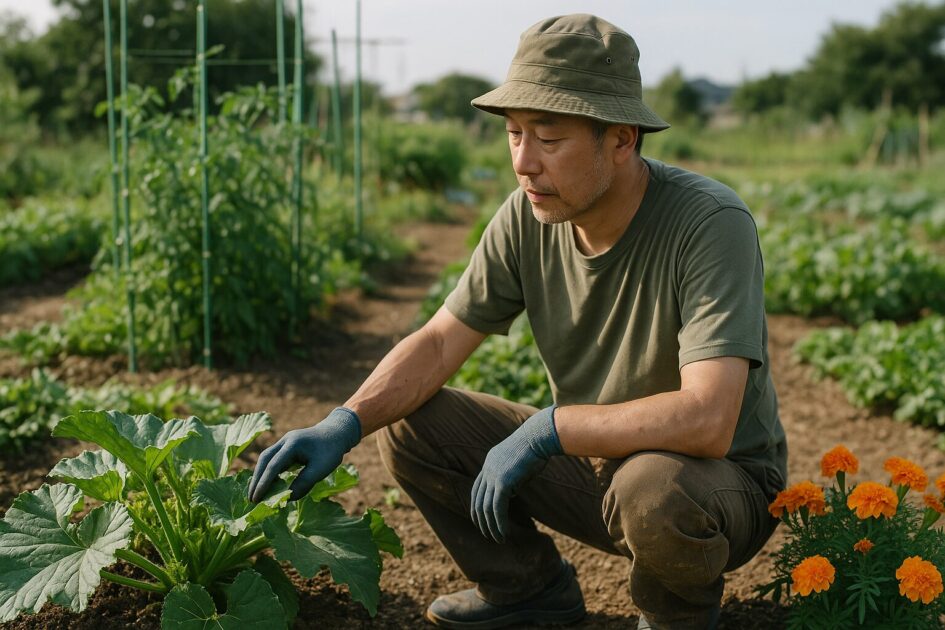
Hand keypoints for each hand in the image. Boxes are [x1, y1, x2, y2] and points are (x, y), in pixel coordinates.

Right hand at [248, 407, 361, 502]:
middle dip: (256, 480)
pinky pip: (272, 460)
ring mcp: (284, 443)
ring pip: (266, 459)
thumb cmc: (330, 451)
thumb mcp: (321, 468)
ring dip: (260, 476)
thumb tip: (288, 498)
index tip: (257, 498)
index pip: (274, 466)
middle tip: (251, 499)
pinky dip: (268, 472)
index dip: (264, 483)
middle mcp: (285, 441)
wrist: (337, 433)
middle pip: (264, 460)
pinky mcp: (286, 447)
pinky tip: (266, 484)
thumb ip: (304, 483)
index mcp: (293, 444)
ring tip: (256, 494)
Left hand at [471, 405, 561, 543]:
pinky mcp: (503, 481)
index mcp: (489, 462)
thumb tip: (509, 495)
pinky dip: (499, 523)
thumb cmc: (536, 448)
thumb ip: (510, 478)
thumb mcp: (518, 463)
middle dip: (482, 521)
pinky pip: (497, 508)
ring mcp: (493, 475)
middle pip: (478, 501)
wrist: (540, 436)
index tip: (482, 521)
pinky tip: (504, 533)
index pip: (477, 490)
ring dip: (491, 526)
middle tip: (489, 535)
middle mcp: (487, 469)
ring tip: (499, 539)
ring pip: (486, 508)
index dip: (477, 507)